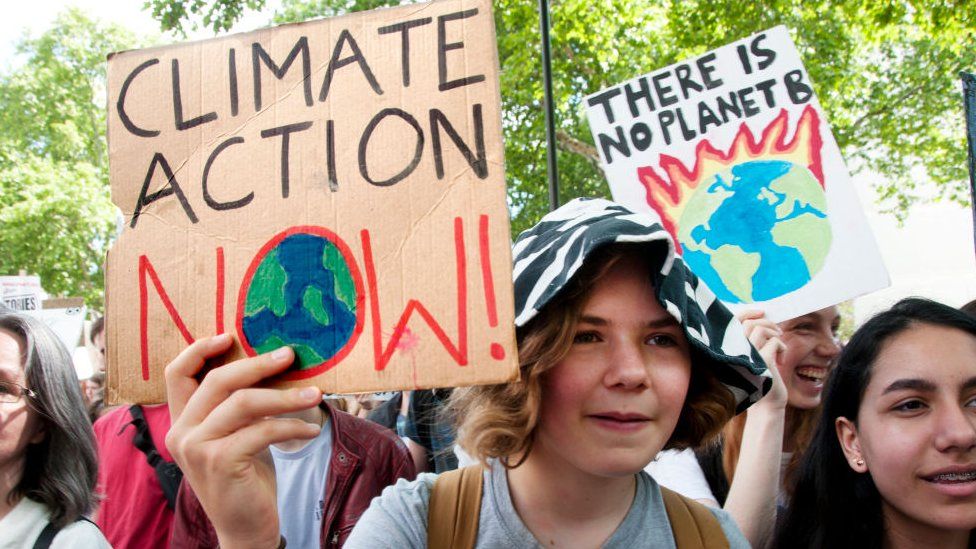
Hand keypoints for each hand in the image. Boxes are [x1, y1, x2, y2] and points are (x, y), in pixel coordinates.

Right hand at [165, 334, 321, 548]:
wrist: (245, 527)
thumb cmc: (245, 475)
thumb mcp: (236, 434)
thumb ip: (237, 404)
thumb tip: (271, 360)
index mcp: (181, 421)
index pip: (175, 373)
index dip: (199, 349)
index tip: (231, 335)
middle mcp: (181, 432)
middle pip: (218, 380)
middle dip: (258, 364)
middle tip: (290, 355)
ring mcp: (196, 448)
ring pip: (243, 402)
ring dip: (286, 396)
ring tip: (316, 394)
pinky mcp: (220, 463)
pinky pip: (262, 430)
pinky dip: (291, 426)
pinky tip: (310, 431)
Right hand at [737, 310, 787, 409]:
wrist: (766, 406)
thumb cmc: (760, 381)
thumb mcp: (753, 358)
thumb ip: (752, 342)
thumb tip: (761, 319)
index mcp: (731, 349)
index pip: (734, 322)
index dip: (748, 313)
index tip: (762, 312)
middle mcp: (735, 351)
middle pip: (749, 323)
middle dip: (766, 323)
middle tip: (777, 332)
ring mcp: (747, 356)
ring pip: (760, 329)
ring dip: (774, 333)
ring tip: (780, 342)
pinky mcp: (762, 362)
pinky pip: (774, 342)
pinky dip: (782, 346)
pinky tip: (782, 358)